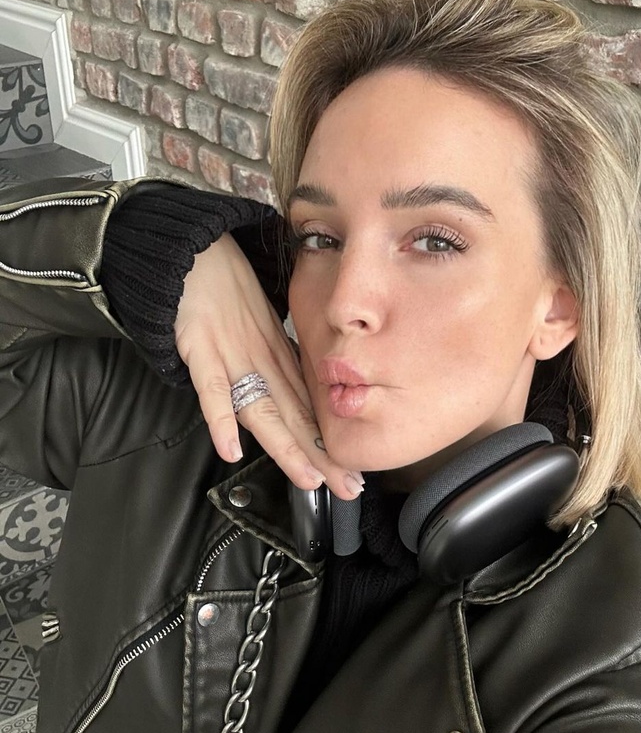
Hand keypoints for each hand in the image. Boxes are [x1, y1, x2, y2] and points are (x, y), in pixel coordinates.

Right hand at [174, 233, 363, 500]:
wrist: (196, 246)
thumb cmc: (228, 285)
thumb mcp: (261, 325)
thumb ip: (275, 360)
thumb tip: (294, 395)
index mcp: (276, 355)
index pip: (306, 406)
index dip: (328, 440)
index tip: (352, 469)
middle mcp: (261, 359)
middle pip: (293, 415)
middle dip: (321, 455)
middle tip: (349, 486)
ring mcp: (231, 355)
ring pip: (261, 409)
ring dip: (285, 447)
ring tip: (308, 479)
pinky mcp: (199, 349)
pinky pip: (211, 389)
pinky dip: (219, 420)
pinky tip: (231, 450)